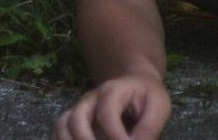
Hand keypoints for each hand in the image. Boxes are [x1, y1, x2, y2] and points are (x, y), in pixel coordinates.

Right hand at [51, 74, 170, 139]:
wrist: (136, 83)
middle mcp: (90, 99)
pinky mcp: (73, 120)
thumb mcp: (159, 106)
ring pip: (62, 125)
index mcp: (113, 90)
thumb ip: (149, 128)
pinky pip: (58, 132)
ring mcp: (79, 109)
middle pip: (76, 118)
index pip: (106, 114)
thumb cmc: (147, 96)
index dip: (115, 136)